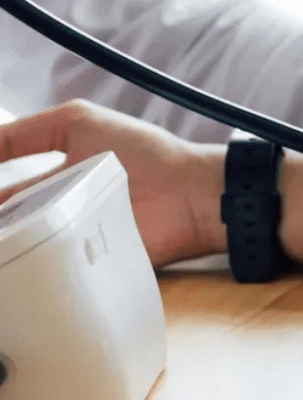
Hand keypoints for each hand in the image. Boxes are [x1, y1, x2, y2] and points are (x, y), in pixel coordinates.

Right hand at [0, 100, 221, 266]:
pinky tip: (10, 268)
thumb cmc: (142, 152)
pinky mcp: (86, 268)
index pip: (4, 194)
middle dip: (0, 224)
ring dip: (5, 246)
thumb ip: (25, 132)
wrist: (188, 192)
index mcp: (55, 181)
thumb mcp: (78, 122)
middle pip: (8, 226)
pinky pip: (49, 277)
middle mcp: (59, 213)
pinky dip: (26, 274)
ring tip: (2, 243)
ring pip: (20, 252)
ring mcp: (72, 242)